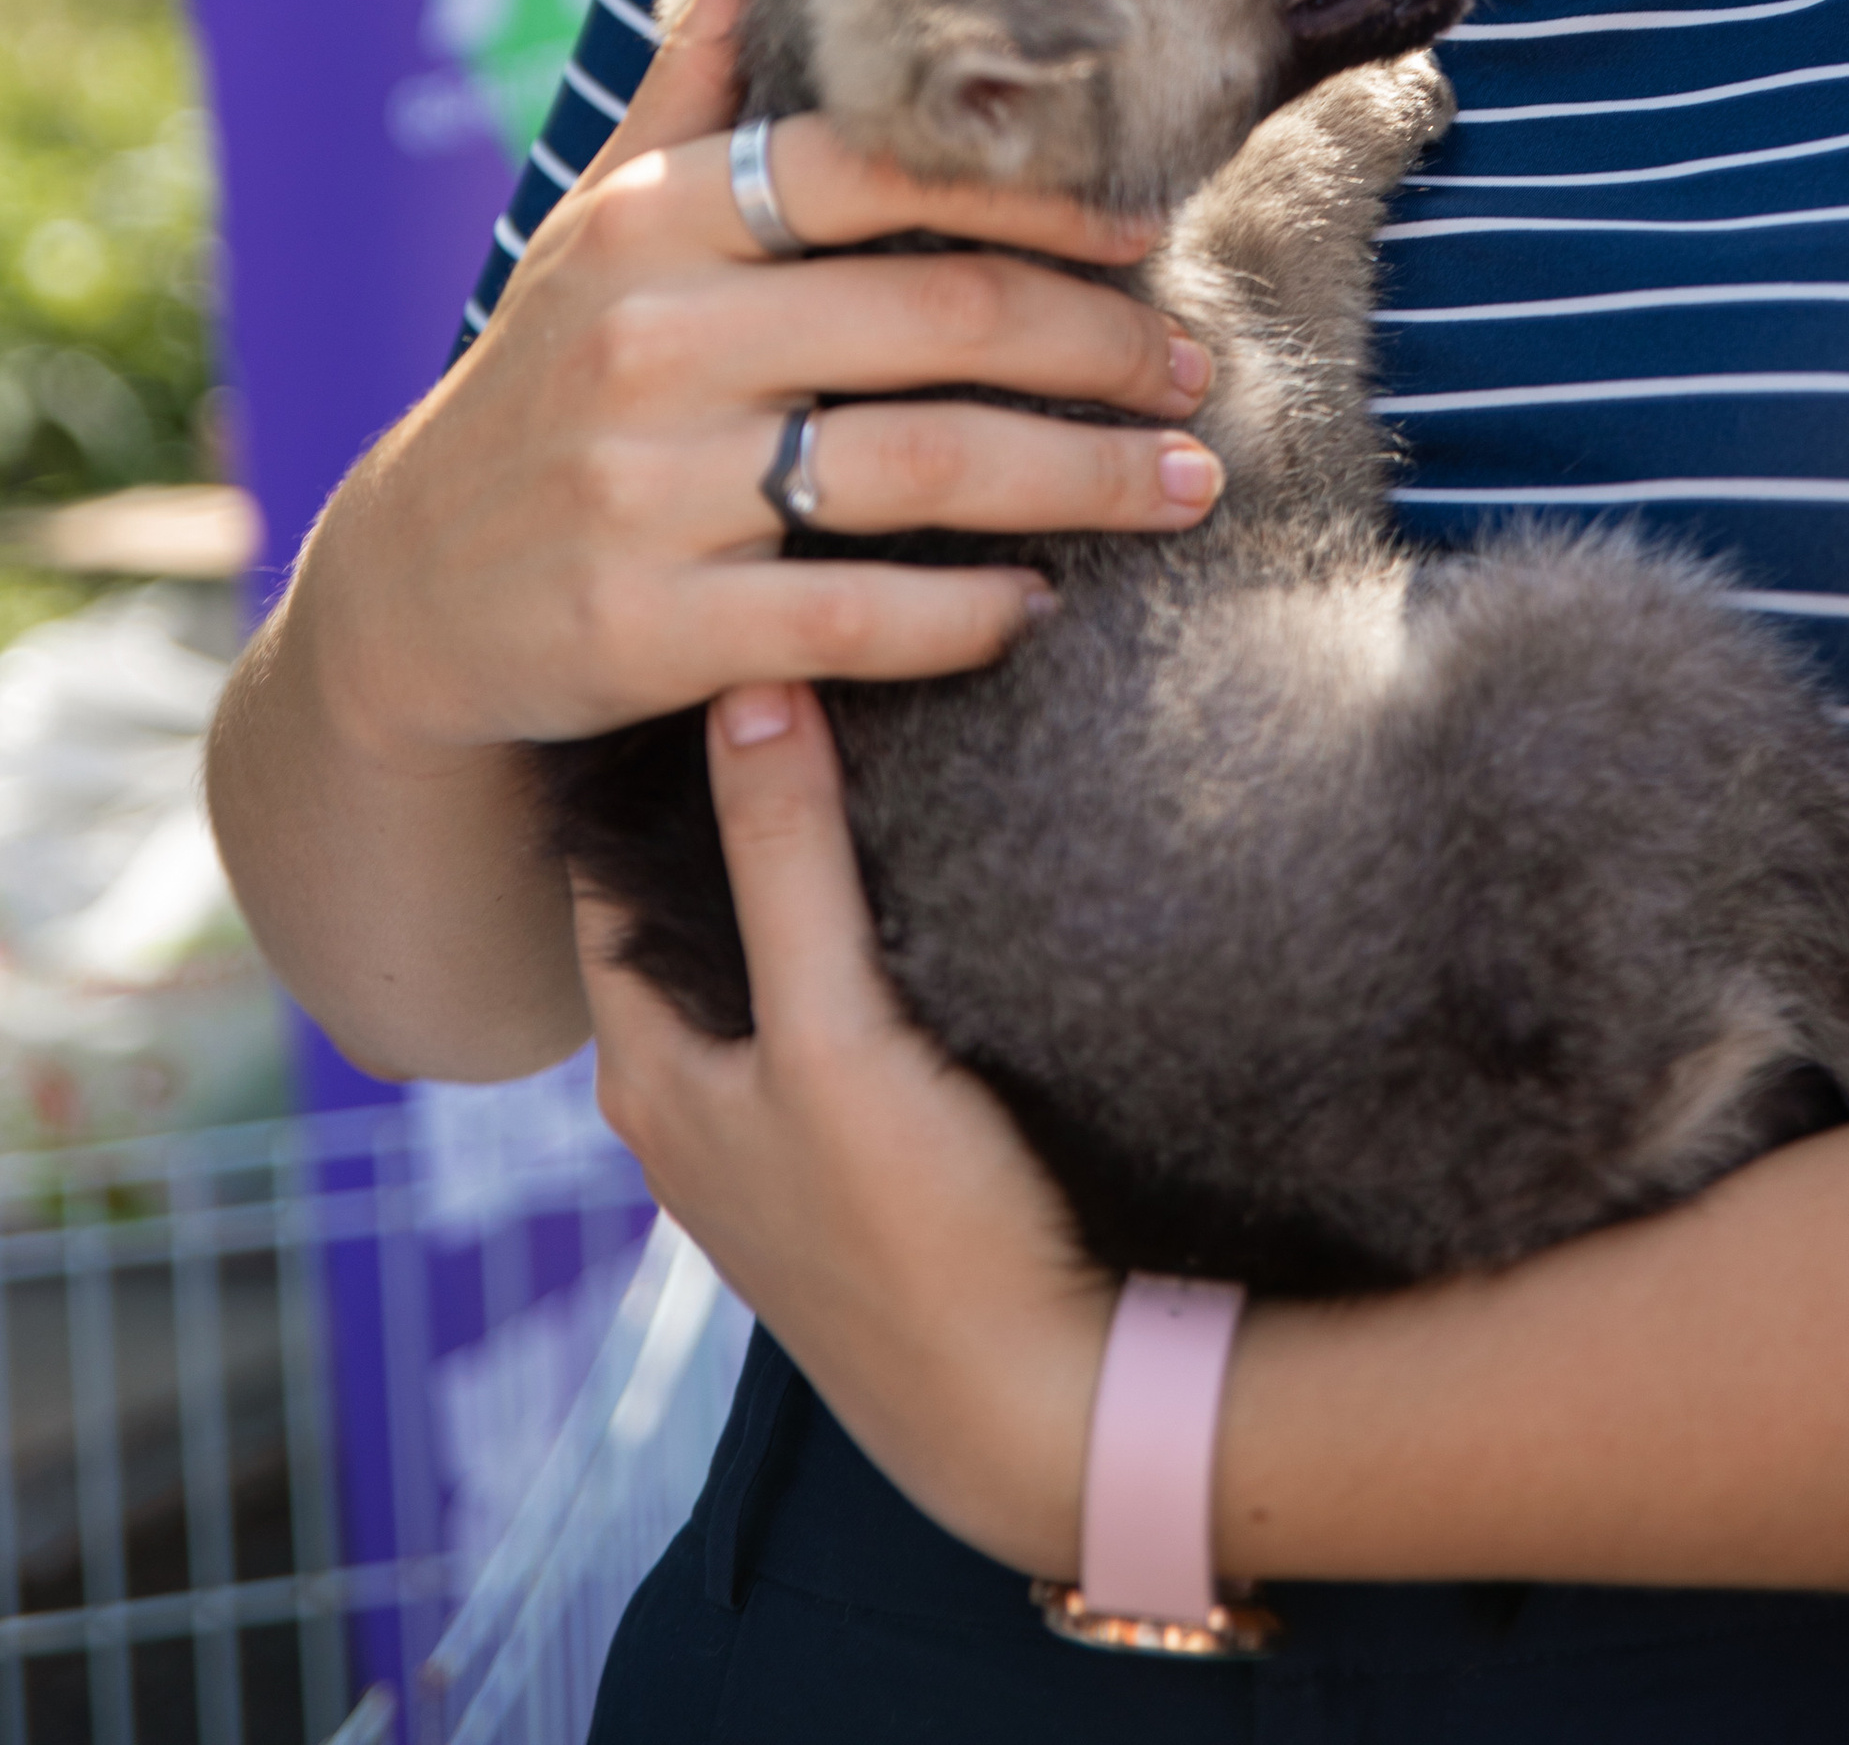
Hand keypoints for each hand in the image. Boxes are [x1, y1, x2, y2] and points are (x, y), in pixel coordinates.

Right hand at [296, 0, 1225, 771]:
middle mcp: (647, 336)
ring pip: (925, 469)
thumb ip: (701, 67)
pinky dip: (967, 615)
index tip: (1147, 231)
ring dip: (1086, 480)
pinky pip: (855, 615)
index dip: (1037, 194)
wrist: (414, 587)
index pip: (882, 169)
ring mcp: (644, 486)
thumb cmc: (561, 367)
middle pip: (942, 317)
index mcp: (655, 217)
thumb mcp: (608, 210)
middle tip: (1203, 370)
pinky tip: (1038, 604)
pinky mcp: (649, 625)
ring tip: (1187, 485)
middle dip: (1105, 346)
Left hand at [580, 679, 1110, 1574]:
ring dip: (777, 870)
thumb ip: (788, 860)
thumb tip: (747, 685)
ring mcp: (770, 1140)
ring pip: (750, 963)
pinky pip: (818, 1012)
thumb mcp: (838, 1033)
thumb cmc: (919, 1237)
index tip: (672, 651)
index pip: (600, 880)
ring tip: (832, 739)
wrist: (1036, 1410)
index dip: (630, 769)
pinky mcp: (855, 1161)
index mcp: (649, 1075)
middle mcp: (689, 1106)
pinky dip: (835, 935)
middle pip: (676, 914)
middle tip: (761, 665)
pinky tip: (898, 883)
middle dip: (709, 803)